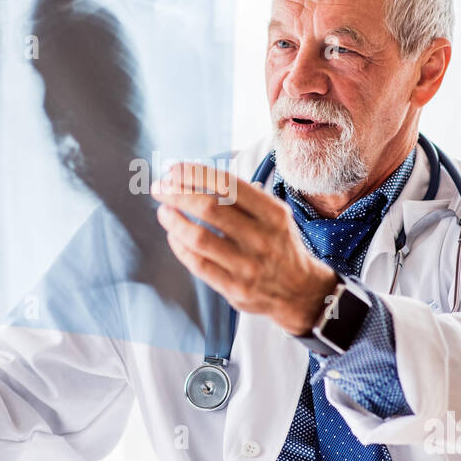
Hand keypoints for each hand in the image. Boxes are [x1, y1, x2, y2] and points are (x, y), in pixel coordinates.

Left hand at [152, 162, 338, 335]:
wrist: (300, 291)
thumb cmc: (278, 244)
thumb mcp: (274, 215)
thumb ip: (242, 197)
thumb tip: (193, 175)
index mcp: (273, 214)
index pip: (228, 185)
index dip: (196, 174)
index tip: (175, 169)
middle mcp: (262, 239)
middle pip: (209, 208)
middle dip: (177, 193)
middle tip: (160, 187)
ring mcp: (247, 266)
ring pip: (198, 237)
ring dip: (173, 219)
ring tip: (164, 210)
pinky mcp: (234, 289)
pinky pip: (197, 264)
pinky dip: (179, 246)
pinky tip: (174, 235)